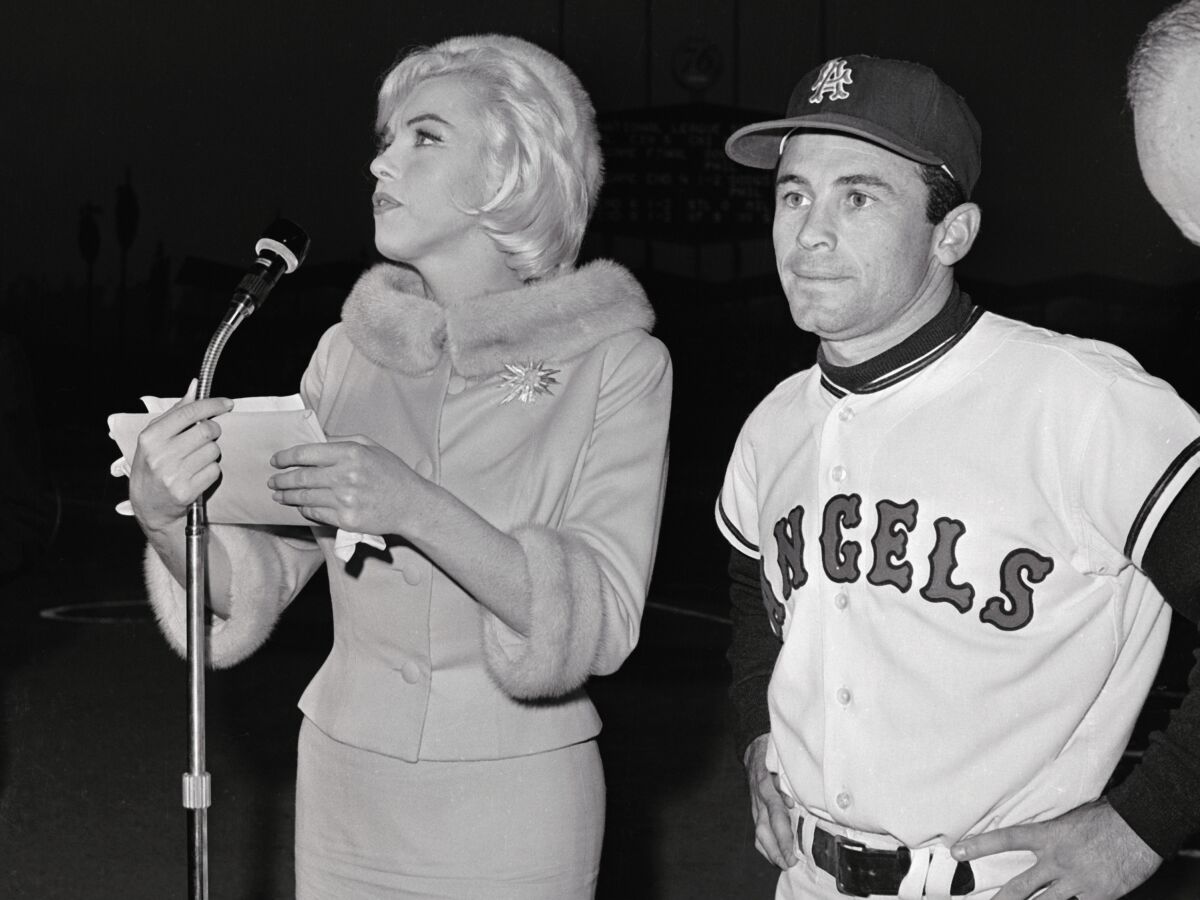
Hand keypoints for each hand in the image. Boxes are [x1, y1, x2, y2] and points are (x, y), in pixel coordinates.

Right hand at [129, 389, 232, 531]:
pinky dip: (212, 470)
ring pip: (214, 451)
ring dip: (212, 453)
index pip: (189, 413)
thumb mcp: (155, 437)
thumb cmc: (153, 466)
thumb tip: (195, 386)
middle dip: (214, 431)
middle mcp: (160, 455)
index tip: (227, 403)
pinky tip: (198, 474)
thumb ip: (176, 411)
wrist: (149, 506)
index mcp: (150, 437)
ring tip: (197, 459)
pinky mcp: (186, 492)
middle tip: (209, 436)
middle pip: (207, 431)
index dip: (212, 405)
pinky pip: (215, 471)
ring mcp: (172, 475)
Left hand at [269, 435, 418, 534]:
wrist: (411, 504)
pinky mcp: (346, 520)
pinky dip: (304, 510)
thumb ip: (342, 440)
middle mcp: (345, 475)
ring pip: (304, 498)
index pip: (305, 453)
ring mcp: (345, 499)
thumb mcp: (371, 446)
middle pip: (300, 478)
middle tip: (272, 481)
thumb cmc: (392, 473)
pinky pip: (315, 514)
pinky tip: (300, 507)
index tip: (276, 461)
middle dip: (281, 480)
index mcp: (350, 453)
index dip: (285, 457)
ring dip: (287, 497)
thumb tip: (315, 439)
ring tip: (278, 495)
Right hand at [745, 734, 797, 868]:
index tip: (791, 854)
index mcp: (766, 786)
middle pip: (764, 830)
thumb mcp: (783, 761)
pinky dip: (765, 845)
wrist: (755, 748)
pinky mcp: (755, 808)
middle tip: (789, 864)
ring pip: (759, 832)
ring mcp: (755, 804)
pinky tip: (774, 855)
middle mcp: (759, 798)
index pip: (776, 816)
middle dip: (777, 850)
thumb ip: (788, 780)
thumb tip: (793, 803)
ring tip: (783, 864)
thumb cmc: (774, 754)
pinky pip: (757, 829)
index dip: (783, 837)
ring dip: (770, 851)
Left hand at [950, 798, 1161, 899]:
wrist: (1142, 827)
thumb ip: (1054, 832)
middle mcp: (1057, 861)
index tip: (957, 852)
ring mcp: (1075, 881)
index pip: (1005, 839)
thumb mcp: (1072, 817)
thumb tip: (1043, 839)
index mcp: (1049, 836)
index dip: (979, 846)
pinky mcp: (1096, 896)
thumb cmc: (1110, 817)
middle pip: (1020, 887)